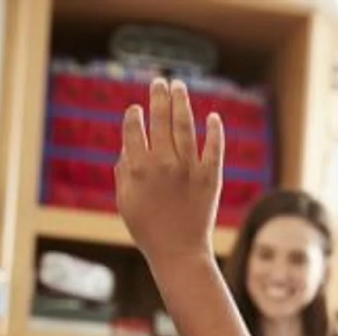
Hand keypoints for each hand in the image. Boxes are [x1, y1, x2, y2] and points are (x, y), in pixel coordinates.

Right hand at [116, 79, 224, 266]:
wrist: (179, 252)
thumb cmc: (147, 230)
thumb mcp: (125, 202)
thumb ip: (123, 172)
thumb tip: (127, 147)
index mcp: (139, 169)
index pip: (134, 130)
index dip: (133, 116)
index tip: (135, 109)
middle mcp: (164, 163)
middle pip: (160, 119)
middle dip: (158, 96)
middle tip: (159, 82)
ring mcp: (189, 168)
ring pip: (185, 125)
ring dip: (182, 102)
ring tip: (179, 87)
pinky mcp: (210, 176)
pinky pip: (214, 147)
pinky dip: (214, 130)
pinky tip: (213, 116)